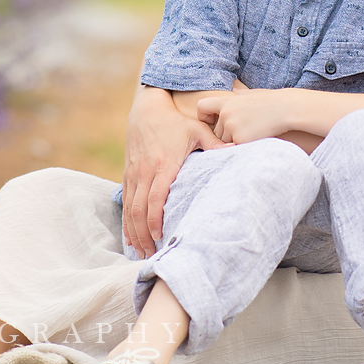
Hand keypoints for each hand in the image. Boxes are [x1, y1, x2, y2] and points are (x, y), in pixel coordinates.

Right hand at [123, 86, 226, 253]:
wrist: (147, 108)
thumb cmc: (175, 122)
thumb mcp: (197, 130)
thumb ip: (215, 144)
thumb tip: (237, 152)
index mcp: (163, 164)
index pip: (155, 197)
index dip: (155, 219)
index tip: (160, 236)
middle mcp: (145, 171)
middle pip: (139, 209)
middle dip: (143, 234)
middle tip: (151, 254)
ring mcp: (134, 173)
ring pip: (129, 208)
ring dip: (133, 232)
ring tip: (140, 252)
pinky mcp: (128, 173)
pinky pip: (125, 201)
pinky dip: (126, 221)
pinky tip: (130, 236)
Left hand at [195, 92, 294, 145]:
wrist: (287, 109)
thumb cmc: (271, 101)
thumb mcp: (252, 93)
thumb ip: (239, 94)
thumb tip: (234, 90)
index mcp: (226, 101)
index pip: (202, 107)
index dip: (205, 115)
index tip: (213, 120)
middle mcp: (226, 114)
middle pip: (216, 131)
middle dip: (226, 133)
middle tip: (244, 129)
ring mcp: (232, 127)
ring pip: (225, 141)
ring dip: (235, 140)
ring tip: (252, 132)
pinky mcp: (240, 140)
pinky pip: (235, 148)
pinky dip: (243, 146)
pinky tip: (255, 139)